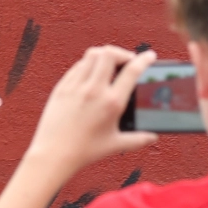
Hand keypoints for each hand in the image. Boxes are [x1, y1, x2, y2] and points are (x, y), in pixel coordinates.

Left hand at [20, 45, 159, 185]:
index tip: (150, 56)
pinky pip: (77, 66)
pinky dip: (88, 64)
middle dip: (122, 53)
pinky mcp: (62, 87)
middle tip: (126, 61)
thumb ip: (138, 139)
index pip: (132, 71)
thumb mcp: (116, 145)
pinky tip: (91, 74)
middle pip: (110, 53)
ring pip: (92, 55)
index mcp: (111, 102)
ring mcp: (76, 86)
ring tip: (109, 65)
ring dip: (104, 55)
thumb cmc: (84, 151)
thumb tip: (153, 136)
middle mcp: (94, 90)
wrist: (54, 154)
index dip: (144, 59)